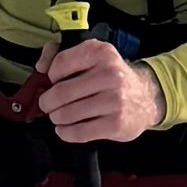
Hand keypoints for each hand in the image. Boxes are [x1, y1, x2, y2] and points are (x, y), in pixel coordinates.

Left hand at [32, 37, 164, 142]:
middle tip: (48, 105)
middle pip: (60, 93)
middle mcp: (110, 74)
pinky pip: (78, 132)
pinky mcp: (116, 123)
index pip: (60, 63)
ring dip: (57, 118)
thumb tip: (40, 66)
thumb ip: (59, 53)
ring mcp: (115, 100)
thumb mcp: (91, 56)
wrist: (146, 97)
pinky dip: (66, 133)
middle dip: (48, 102)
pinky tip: (66, 129)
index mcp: (101, 53)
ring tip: (60, 116)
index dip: (50, 76)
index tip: (53, 82)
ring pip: (67, 114)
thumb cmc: (110, 78)